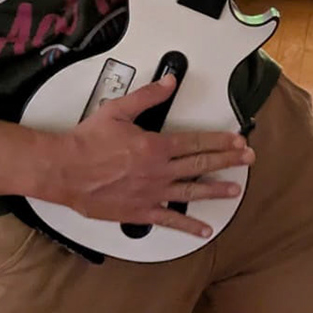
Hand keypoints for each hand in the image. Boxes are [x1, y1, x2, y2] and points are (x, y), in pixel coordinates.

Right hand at [48, 75, 252, 237]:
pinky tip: (203, 229)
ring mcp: (151, 193)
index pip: (196, 142)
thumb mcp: (118, 110)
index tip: (237, 141)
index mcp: (155, 145)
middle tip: (248, 160)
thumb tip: (169, 83)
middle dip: (228, 161)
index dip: (220, 141)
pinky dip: (188, 225)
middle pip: (201, 165)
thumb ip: (147, 96)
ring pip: (192, 192)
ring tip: (236, 190)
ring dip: (216, 190)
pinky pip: (169, 219)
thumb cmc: (86, 142)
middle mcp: (158, 171)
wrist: (64, 170)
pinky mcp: (140, 212)